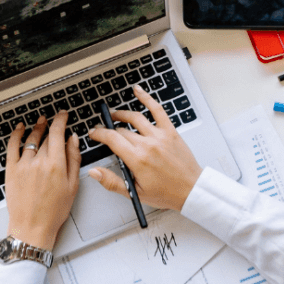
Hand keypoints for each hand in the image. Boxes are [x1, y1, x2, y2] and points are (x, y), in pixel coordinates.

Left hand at [5, 113, 80, 250]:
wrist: (32, 227)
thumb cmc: (54, 210)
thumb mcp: (73, 184)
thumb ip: (74, 159)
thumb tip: (74, 140)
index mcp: (56, 164)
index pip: (58, 133)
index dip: (61, 120)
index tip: (63, 115)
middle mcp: (38, 162)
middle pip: (46, 137)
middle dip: (52, 127)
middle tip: (55, 120)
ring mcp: (22, 166)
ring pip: (30, 140)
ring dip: (36, 128)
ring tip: (40, 122)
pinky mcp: (11, 171)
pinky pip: (12, 148)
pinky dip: (16, 136)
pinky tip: (20, 129)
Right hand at [87, 84, 202, 210]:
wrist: (190, 188)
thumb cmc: (165, 193)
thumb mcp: (134, 192)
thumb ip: (111, 181)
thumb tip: (94, 172)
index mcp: (137, 159)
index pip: (112, 139)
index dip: (99, 134)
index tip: (93, 133)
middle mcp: (148, 144)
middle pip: (122, 130)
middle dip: (109, 129)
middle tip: (102, 129)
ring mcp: (160, 135)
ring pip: (136, 118)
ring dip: (122, 114)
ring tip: (114, 115)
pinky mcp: (170, 131)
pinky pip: (158, 110)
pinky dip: (147, 98)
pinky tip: (138, 91)